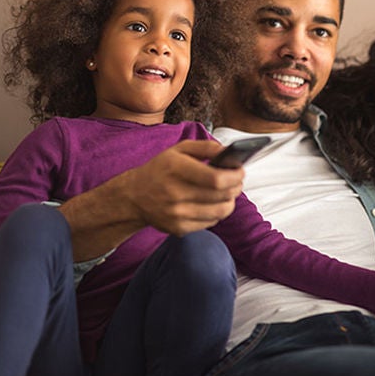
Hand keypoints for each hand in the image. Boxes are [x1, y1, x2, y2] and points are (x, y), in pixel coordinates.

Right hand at [114, 140, 244, 236]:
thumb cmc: (159, 170)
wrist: (134, 197)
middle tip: (237, 182)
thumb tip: (229, 152)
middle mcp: (174, 193)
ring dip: (229, 201)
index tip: (240, 171)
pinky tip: (211, 204)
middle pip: (222, 195)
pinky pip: (211, 222)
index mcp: (175, 168)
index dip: (235, 176)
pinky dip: (216, 213)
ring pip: (220, 211)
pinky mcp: (179, 228)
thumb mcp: (178, 150)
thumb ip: (205, 147)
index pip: (216, 178)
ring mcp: (176, 213)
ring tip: (226, 193)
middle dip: (236, 187)